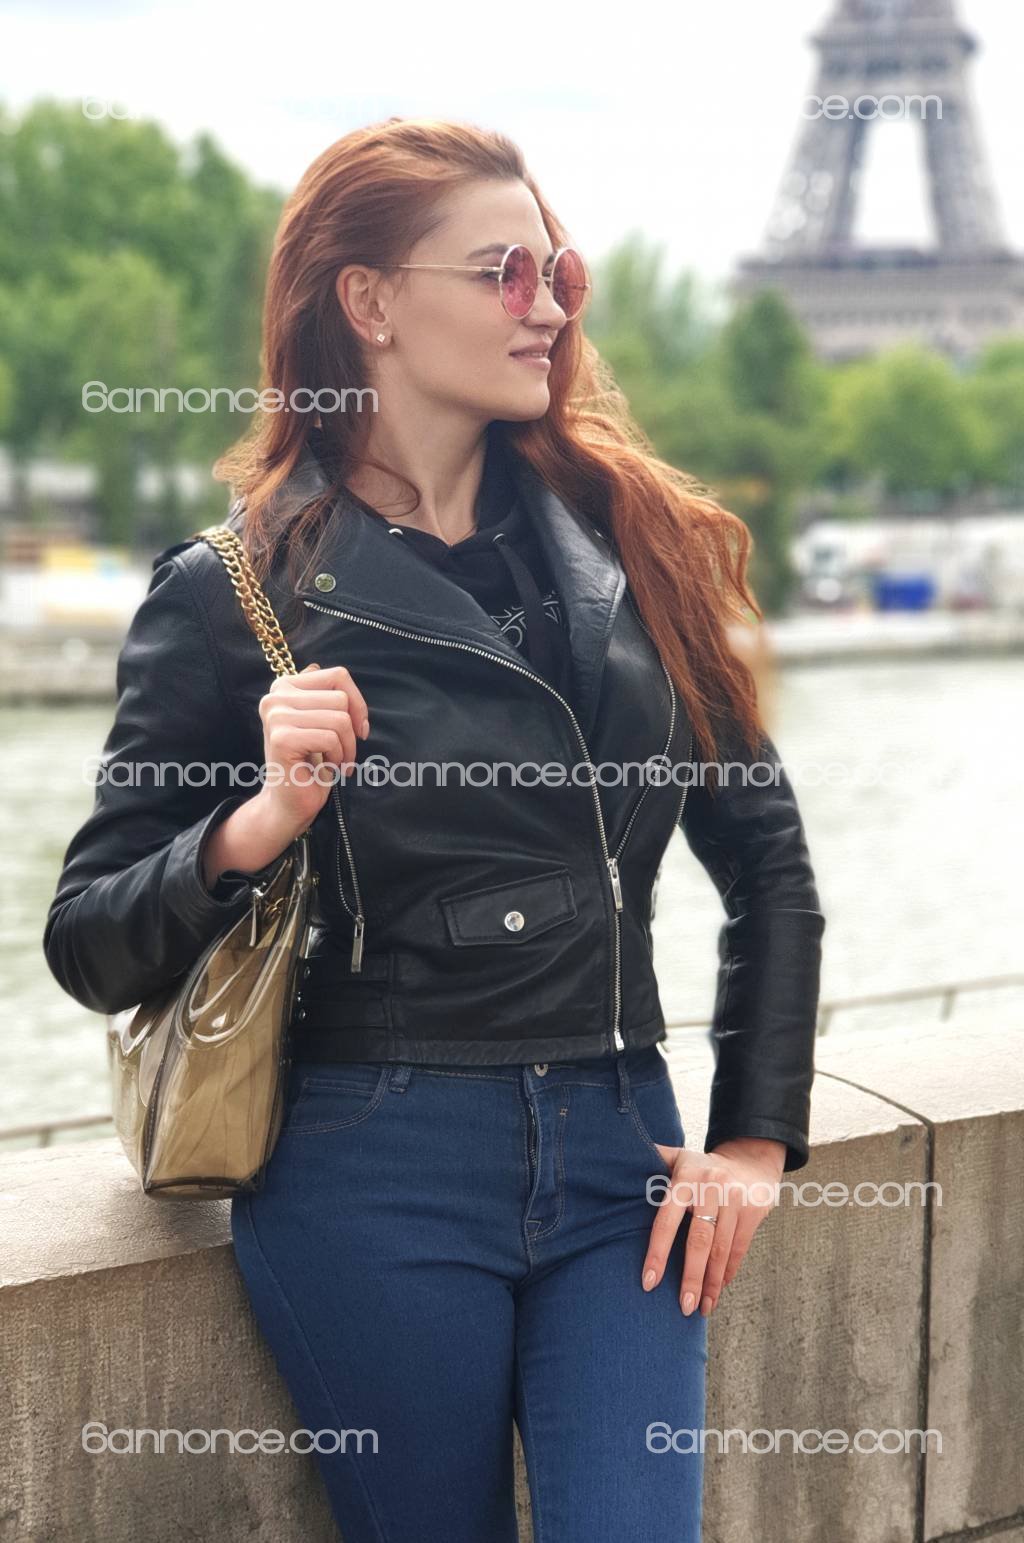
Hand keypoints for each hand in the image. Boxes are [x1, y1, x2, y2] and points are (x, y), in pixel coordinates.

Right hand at [257, 661, 370, 835]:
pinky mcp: (281, 738)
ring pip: (339, 719)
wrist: (290, 803)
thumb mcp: (315, 723)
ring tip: (336, 761)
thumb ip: (315, 694)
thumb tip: (315, 666)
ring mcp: (276, 716)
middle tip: (344, 753)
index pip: (338, 675)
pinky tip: (328, 768)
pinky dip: (338, 757)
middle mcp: (275, 696)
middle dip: (352, 730)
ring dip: (347, 747)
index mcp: (284, 686)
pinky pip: (330, 738)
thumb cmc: (308, 763)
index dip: (357, 702)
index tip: (359, 728)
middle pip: (341, 698)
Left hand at [641, 1137, 785, 1316]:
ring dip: (711, 1283)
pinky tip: (718, 1289)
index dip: (657, 1253)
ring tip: (702, 1308)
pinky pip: (739, 1248)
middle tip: (682, 1307)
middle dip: (691, 1277)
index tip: (649, 1283)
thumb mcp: (676, 1157)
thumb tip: (618, 1161)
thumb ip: (650, 1161)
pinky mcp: (753, 1213)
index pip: (667, 1220)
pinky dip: (728, 1272)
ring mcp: (735, 1201)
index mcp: (685, 1178)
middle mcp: (711, 1189)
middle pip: (699, 1241)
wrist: (749, 1159)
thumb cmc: (701, 1166)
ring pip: (721, 1249)